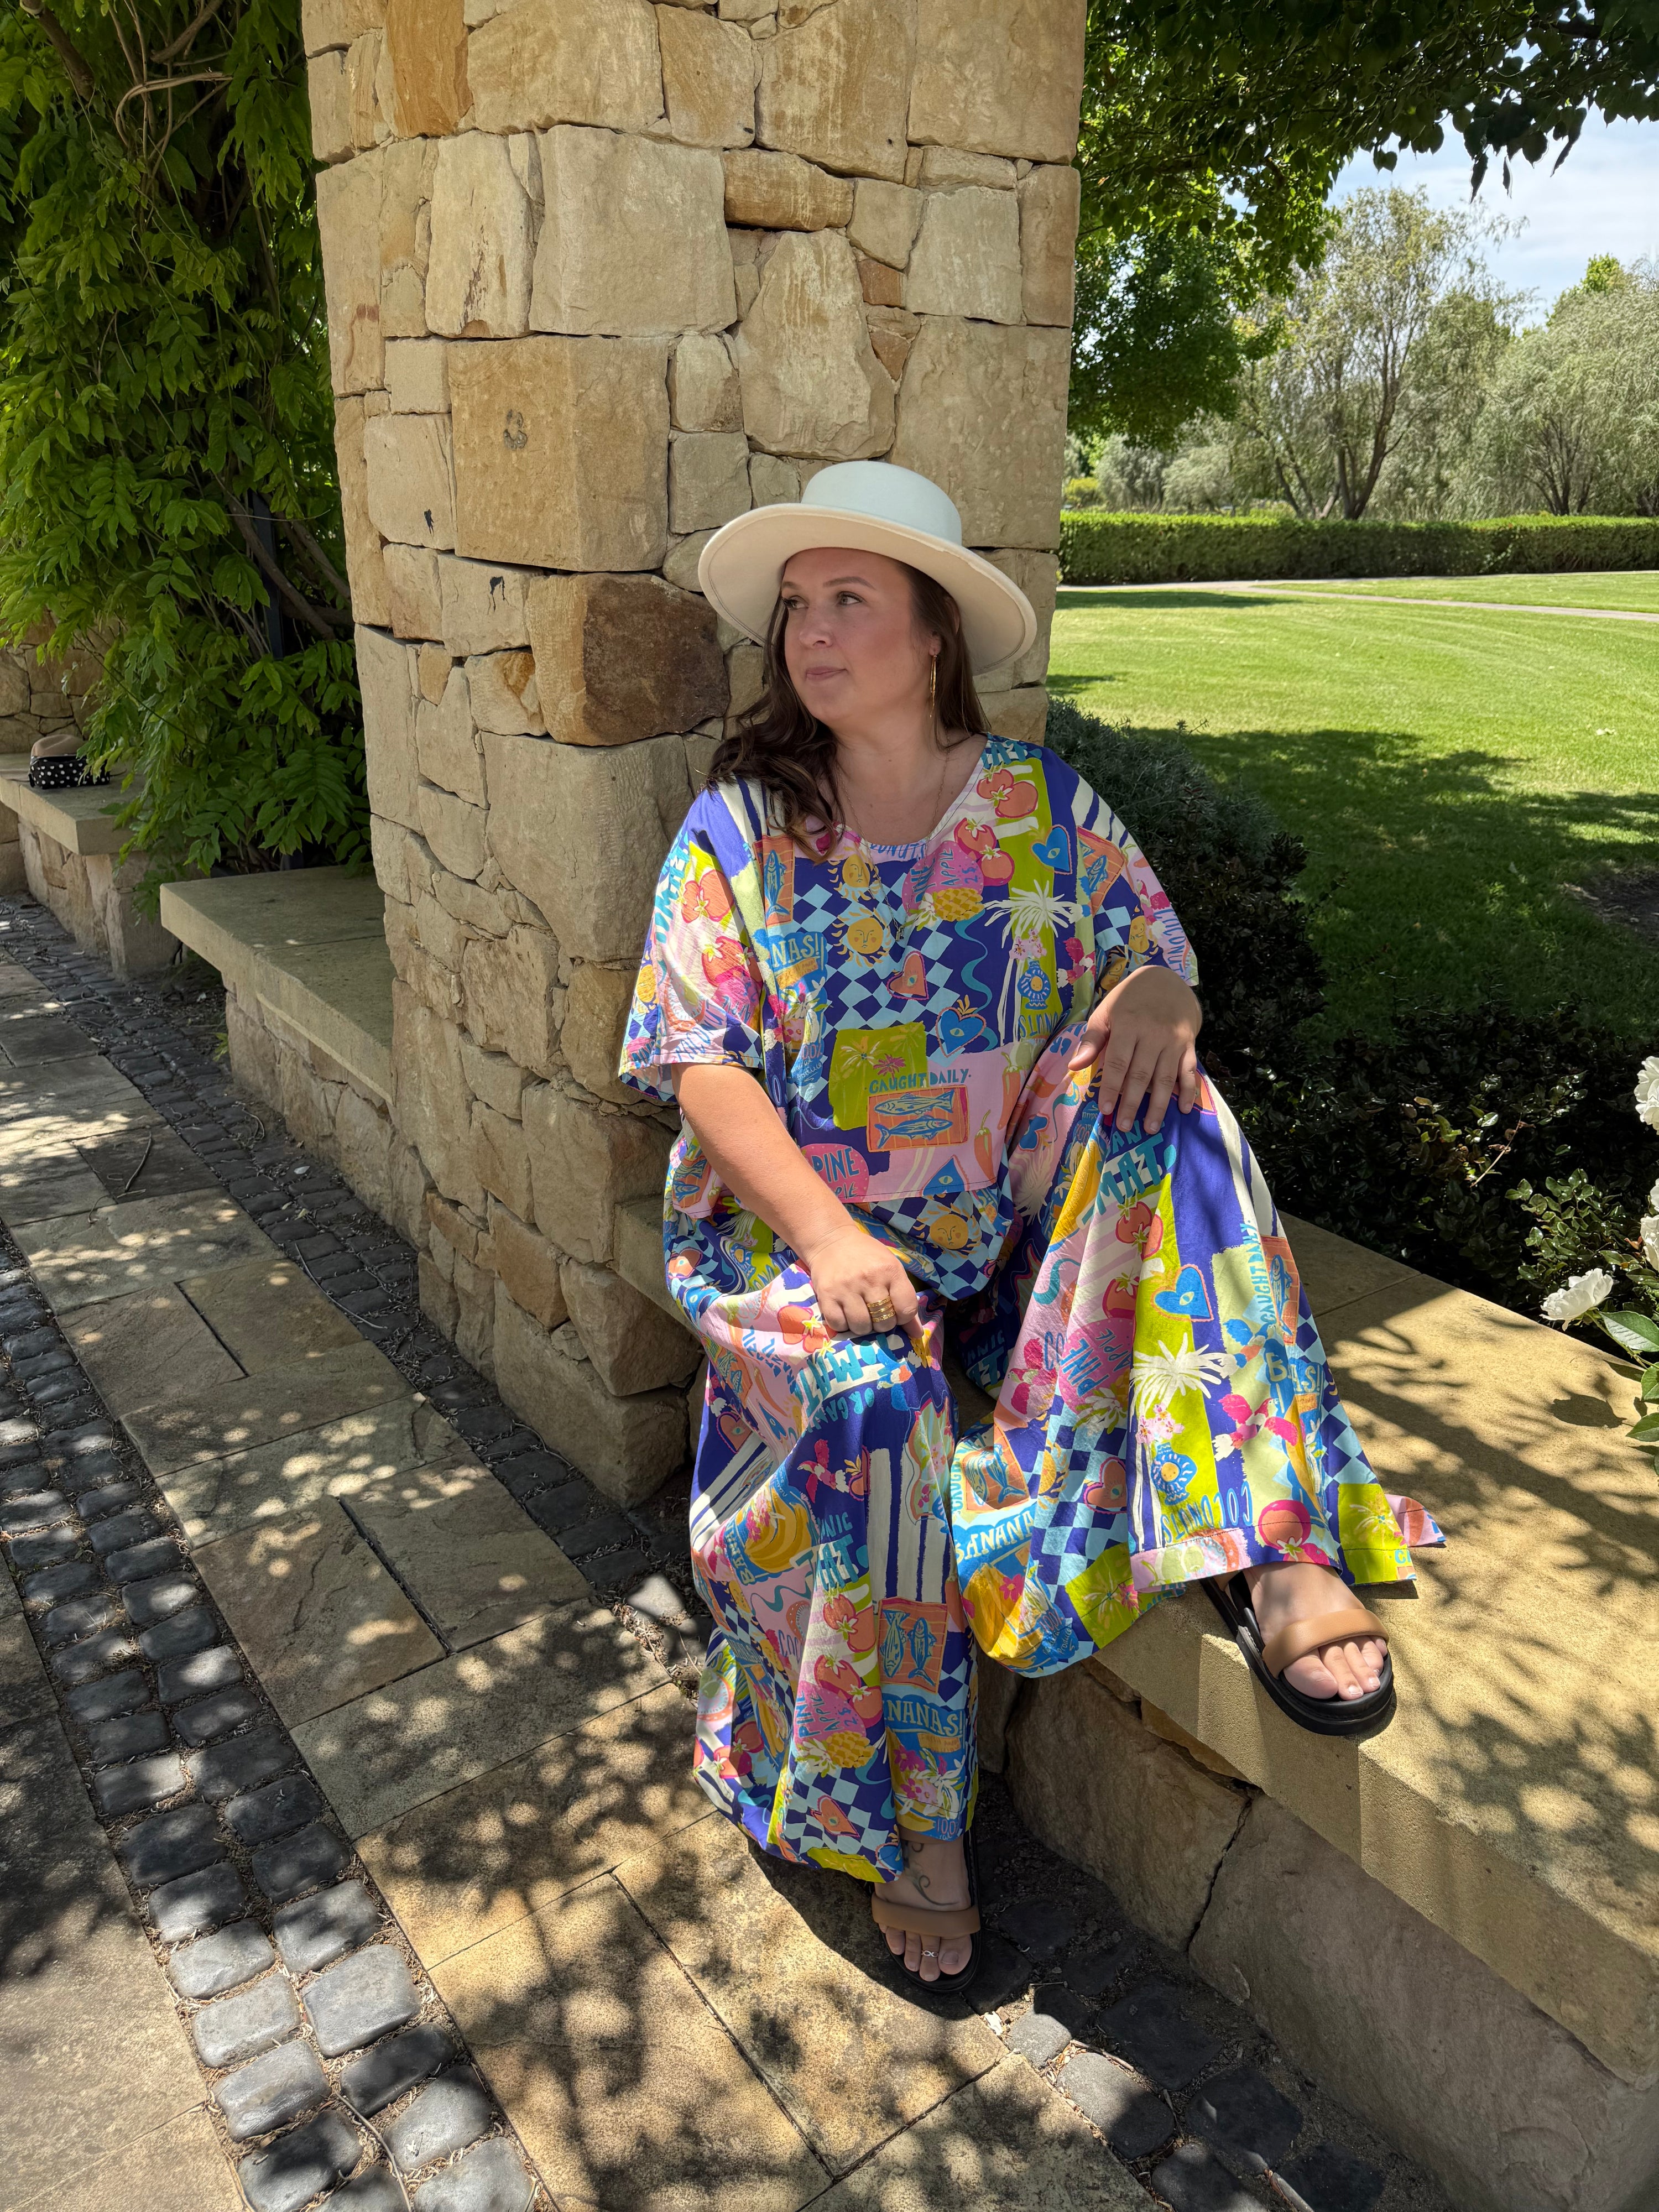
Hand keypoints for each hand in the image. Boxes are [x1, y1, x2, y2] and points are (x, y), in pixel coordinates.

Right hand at [800, 1224, 919, 1338]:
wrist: (831, 1241)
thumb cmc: (866, 1255)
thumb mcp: (891, 1269)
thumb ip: (905, 1299)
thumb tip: (916, 1333)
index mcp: (890, 1271)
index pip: (906, 1309)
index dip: (904, 1318)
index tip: (896, 1313)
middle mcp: (869, 1279)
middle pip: (884, 1322)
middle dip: (882, 1323)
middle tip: (876, 1313)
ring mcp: (846, 1288)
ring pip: (861, 1327)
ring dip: (863, 1327)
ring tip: (861, 1314)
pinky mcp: (826, 1295)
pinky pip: (839, 1325)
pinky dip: (843, 1325)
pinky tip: (845, 1313)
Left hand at [1068, 964, 1201, 1132]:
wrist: (1168, 982)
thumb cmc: (1129, 1000)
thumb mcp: (1106, 1012)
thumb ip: (1092, 1040)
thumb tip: (1075, 1066)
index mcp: (1128, 1025)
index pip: (1118, 1061)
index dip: (1111, 1086)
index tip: (1105, 1109)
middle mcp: (1153, 1034)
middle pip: (1141, 1074)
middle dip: (1132, 1103)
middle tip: (1124, 1126)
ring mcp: (1174, 1041)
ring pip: (1165, 1078)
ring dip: (1158, 1105)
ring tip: (1150, 1127)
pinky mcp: (1189, 1045)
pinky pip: (1189, 1071)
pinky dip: (1188, 1091)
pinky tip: (1184, 1109)